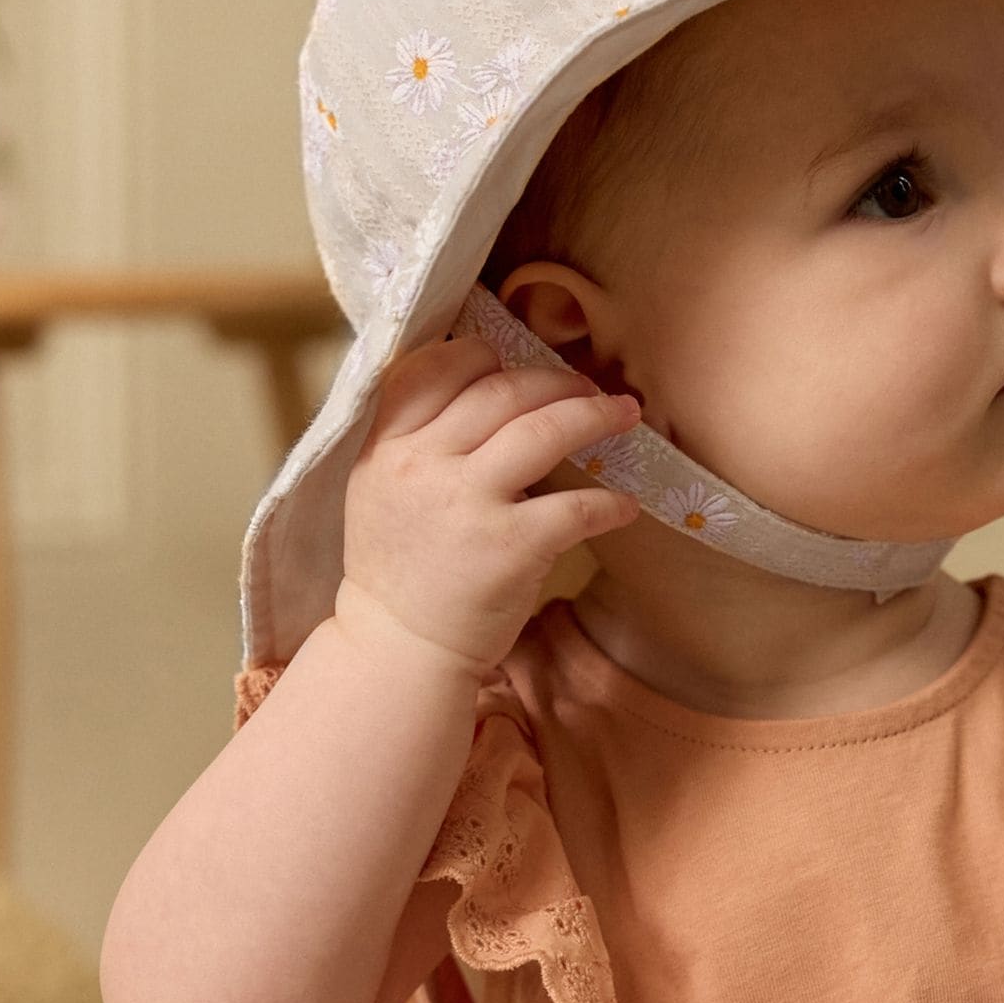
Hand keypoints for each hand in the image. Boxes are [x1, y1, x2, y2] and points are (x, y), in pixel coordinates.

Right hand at [338, 335, 643, 679]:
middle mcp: (422, 465)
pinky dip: (608, 502)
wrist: (399, 648)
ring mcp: (467, 504)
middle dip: (555, 380)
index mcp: (387, 447)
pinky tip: (623, 506)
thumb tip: (486, 391)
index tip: (514, 361)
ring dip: (595, 415)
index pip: (433, 369)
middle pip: (501, 390)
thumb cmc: (400, 569)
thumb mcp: (380, 490)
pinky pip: (574, 507)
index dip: (481, 354)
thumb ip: (418, 441)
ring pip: (543, 430)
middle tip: (587, 387)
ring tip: (623, 414)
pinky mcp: (509, 547)